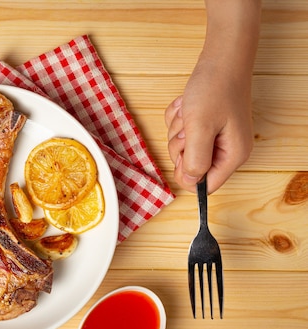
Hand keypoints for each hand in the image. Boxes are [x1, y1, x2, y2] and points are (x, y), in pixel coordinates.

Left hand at [165, 58, 253, 193]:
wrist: (221, 58)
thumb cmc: (214, 89)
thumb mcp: (201, 127)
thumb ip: (196, 159)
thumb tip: (191, 182)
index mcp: (233, 155)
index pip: (206, 186)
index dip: (188, 173)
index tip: (185, 150)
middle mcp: (226, 149)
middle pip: (190, 166)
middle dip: (181, 145)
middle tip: (189, 125)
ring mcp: (216, 136)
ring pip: (182, 148)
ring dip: (179, 129)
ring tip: (190, 111)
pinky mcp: (205, 125)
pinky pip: (180, 131)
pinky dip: (178, 118)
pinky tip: (188, 105)